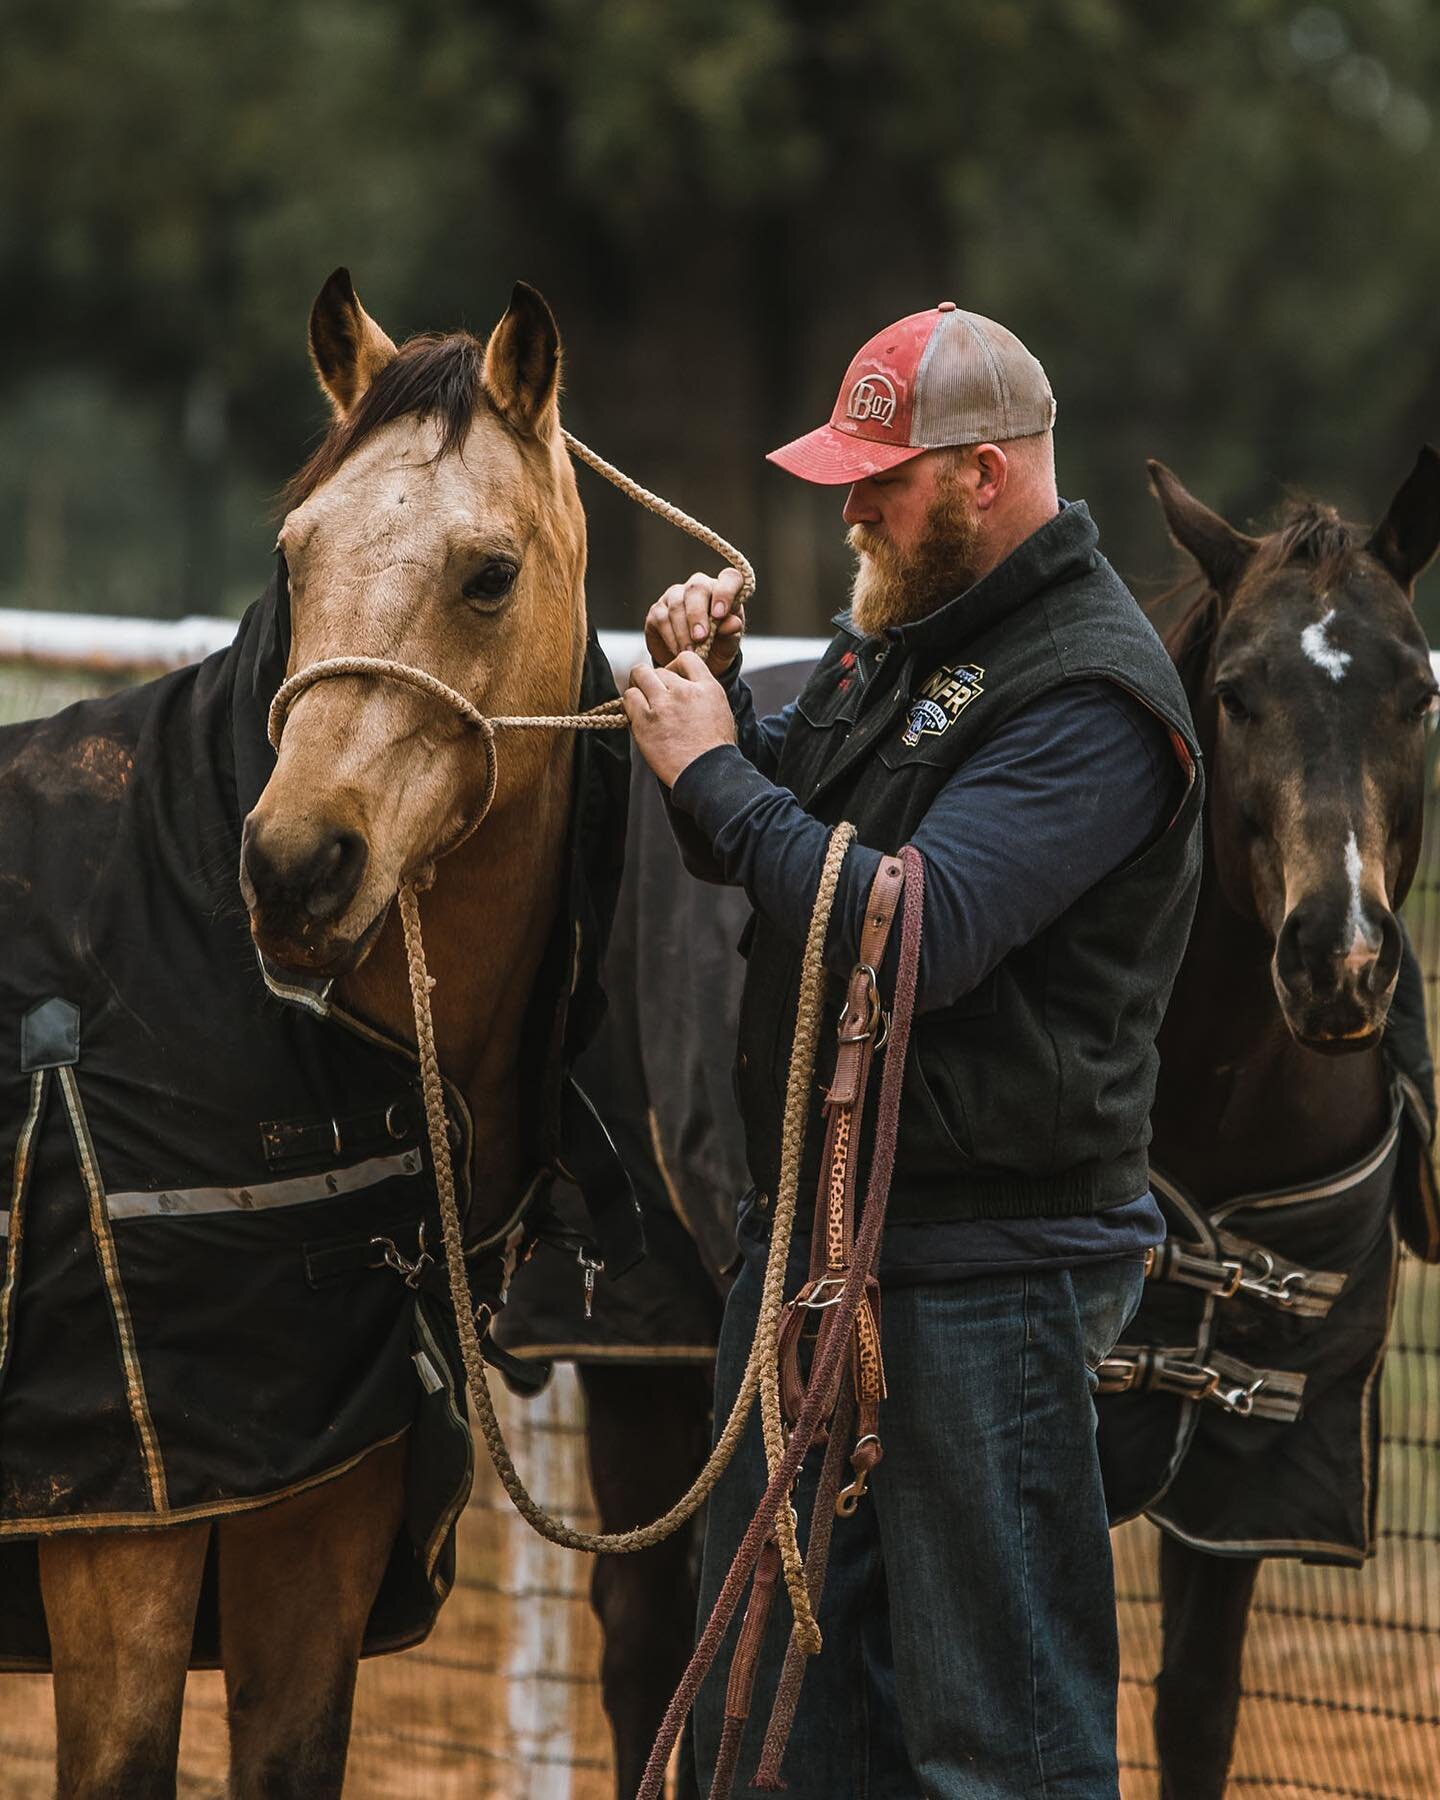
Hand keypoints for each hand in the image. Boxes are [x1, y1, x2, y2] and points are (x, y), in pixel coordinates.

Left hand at [622, 652, 737, 786]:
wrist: (706, 773)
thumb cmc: (713, 748)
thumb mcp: (720, 710)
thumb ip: (702, 692)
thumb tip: (682, 683)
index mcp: (706, 687)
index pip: (685, 658)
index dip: (675, 667)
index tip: (672, 680)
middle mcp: (684, 691)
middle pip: (659, 669)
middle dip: (655, 680)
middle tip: (654, 695)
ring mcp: (662, 705)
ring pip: (640, 676)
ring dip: (639, 687)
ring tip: (643, 702)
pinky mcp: (644, 721)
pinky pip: (629, 698)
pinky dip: (630, 704)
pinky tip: (638, 716)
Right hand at [643, 568, 745, 675]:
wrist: (696, 661)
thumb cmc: (718, 646)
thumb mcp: (729, 644)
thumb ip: (731, 632)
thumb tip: (733, 623)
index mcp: (723, 589)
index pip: (730, 578)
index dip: (725, 592)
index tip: (720, 615)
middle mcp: (699, 586)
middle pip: (696, 588)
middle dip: (697, 614)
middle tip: (701, 638)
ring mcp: (676, 595)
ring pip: (677, 605)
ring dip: (683, 631)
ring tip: (691, 652)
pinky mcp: (658, 609)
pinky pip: (661, 618)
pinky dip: (670, 637)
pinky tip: (678, 651)